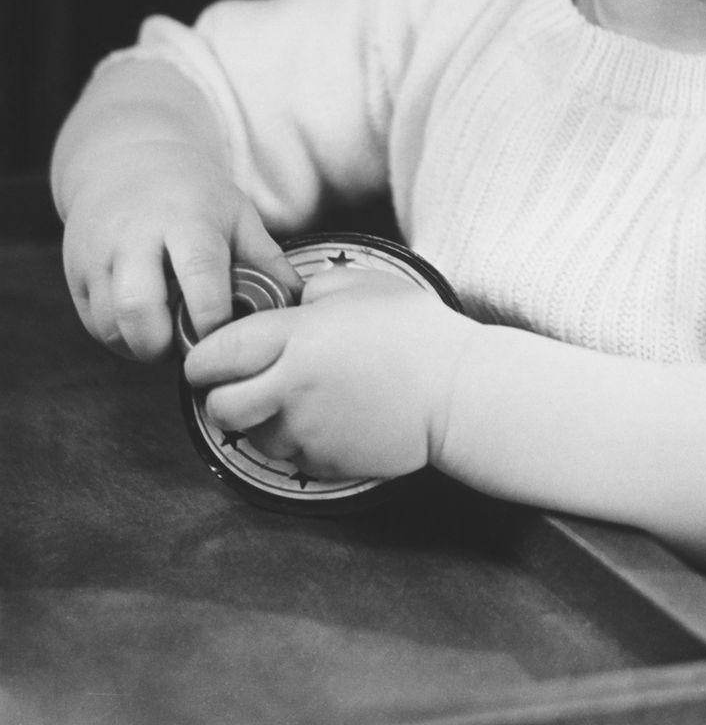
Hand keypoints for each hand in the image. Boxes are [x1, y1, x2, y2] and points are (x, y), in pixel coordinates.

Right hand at [61, 140, 296, 361]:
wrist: (125, 161)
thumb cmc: (193, 195)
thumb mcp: (236, 213)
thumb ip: (266, 258)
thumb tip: (301, 299)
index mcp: (185, 219)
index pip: (198, 273)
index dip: (211, 316)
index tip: (223, 337)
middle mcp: (135, 236)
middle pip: (138, 308)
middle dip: (163, 343)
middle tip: (187, 344)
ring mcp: (98, 254)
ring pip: (111, 325)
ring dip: (141, 346)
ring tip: (168, 335)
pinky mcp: (74, 272)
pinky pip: (94, 325)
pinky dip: (121, 338)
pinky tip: (146, 326)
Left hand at [183, 268, 476, 481]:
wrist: (458, 392)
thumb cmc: (417, 332)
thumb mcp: (366, 286)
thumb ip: (314, 289)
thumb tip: (288, 301)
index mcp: (299, 337)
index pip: (217, 354)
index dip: (201, 358)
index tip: (205, 357)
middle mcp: (292, 388)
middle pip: (219, 407)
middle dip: (219, 396)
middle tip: (237, 383)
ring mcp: (308, 432)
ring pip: (250, 436)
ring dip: (257, 421)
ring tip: (288, 400)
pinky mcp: (325, 464)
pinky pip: (288, 457)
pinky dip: (293, 441)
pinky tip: (322, 419)